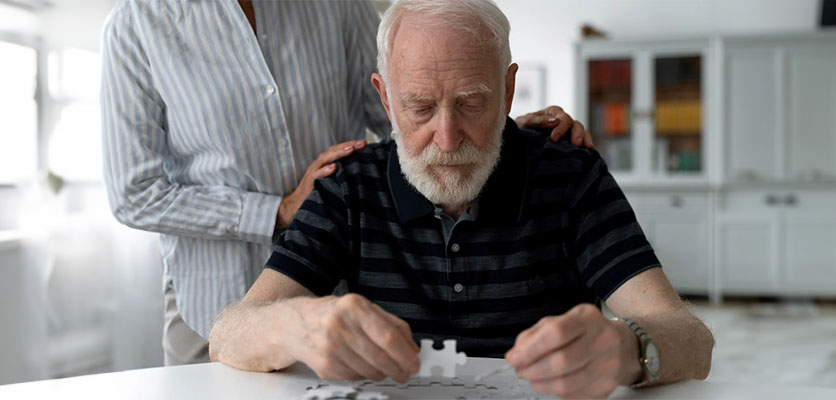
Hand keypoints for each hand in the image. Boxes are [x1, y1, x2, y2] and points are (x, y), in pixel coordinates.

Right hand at [277, 140, 365, 228]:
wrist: (297, 205)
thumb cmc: (318, 192)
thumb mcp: (331, 181)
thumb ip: (341, 174)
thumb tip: (361, 172)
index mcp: (325, 163)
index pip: (339, 150)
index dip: (351, 145)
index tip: (365, 143)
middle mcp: (319, 164)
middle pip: (334, 150)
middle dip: (349, 145)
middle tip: (362, 143)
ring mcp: (313, 172)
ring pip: (325, 159)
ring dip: (338, 153)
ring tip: (351, 149)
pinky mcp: (309, 182)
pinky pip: (317, 175)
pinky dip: (325, 170)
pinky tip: (334, 167)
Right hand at [281, 294, 419, 382]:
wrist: (294, 324)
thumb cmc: (333, 314)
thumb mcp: (362, 308)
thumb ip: (390, 324)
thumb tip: (412, 347)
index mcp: (354, 306)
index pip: (388, 335)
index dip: (405, 354)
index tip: (414, 363)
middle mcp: (340, 325)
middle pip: (380, 357)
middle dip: (399, 369)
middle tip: (405, 372)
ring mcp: (330, 347)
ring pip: (370, 371)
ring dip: (382, 373)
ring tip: (383, 368)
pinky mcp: (324, 365)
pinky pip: (355, 377)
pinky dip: (364, 375)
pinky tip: (360, 365)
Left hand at [505, 304, 640, 398]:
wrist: (623, 345)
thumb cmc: (583, 332)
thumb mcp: (560, 322)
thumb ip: (534, 335)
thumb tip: (514, 356)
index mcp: (587, 317)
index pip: (557, 333)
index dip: (531, 349)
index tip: (513, 359)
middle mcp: (604, 339)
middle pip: (562, 361)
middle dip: (533, 370)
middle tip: (520, 371)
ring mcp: (610, 364)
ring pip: (567, 384)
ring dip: (542, 385)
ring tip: (533, 378)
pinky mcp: (609, 385)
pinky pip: (575, 396)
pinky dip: (557, 393)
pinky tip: (552, 384)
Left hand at [515, 106, 593, 147]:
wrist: (516, 143)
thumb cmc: (519, 130)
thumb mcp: (524, 123)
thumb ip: (537, 120)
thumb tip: (555, 120)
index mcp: (552, 113)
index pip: (562, 117)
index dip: (561, 127)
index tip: (554, 139)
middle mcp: (562, 121)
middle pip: (575, 124)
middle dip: (576, 133)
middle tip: (575, 144)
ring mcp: (567, 131)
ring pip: (581, 131)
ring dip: (584, 138)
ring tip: (587, 147)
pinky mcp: (568, 142)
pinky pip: (582, 141)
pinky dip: (586, 143)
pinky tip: (588, 151)